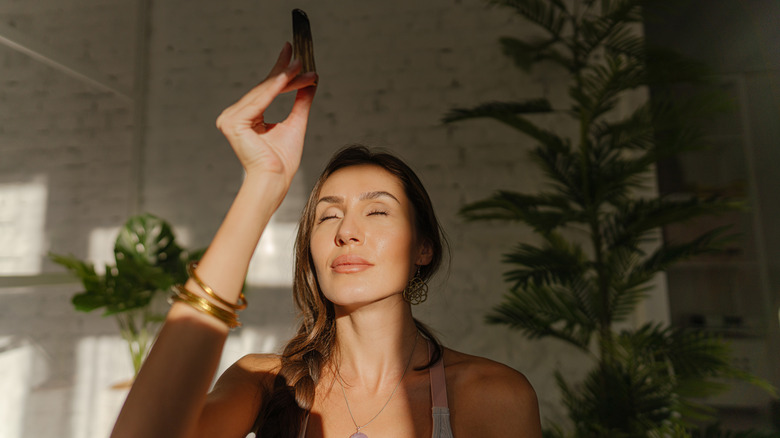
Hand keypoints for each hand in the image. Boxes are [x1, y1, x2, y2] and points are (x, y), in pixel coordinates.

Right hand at [216, 42, 316, 184]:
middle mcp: (233, 116)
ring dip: (285, 78)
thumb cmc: (282, 162)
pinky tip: (287, 76)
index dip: (279, 71)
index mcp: (244, 118)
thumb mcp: (295, 124)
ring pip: (264, 92)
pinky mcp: (234, 123)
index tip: (292, 55)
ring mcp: (230, 119)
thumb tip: (311, 82)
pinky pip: (259, 100)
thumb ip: (300, 103)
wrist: (275, 181)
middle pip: (264, 88)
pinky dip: (275, 88)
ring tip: (301, 65)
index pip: (265, 90)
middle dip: (284, 71)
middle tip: (298, 54)